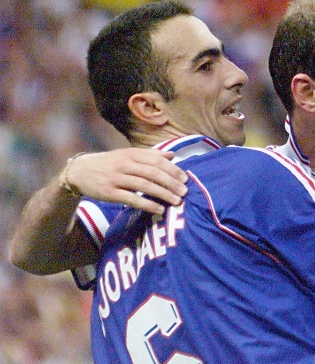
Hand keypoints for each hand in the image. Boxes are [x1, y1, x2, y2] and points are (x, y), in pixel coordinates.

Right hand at [65, 148, 187, 214]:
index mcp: (131, 154)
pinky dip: (147, 204)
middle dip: (171, 183)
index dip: (172, 170)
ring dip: (163, 194)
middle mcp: (125, 165)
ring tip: (177, 201)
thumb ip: (150, 155)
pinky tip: (159, 209)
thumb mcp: (128, 154)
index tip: (185, 179)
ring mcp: (116, 178)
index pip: (156, 161)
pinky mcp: (109, 192)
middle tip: (185, 192)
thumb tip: (173, 155)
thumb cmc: (110, 163)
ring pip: (144, 185)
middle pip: (153, 173)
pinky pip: (132, 199)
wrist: (80, 171)